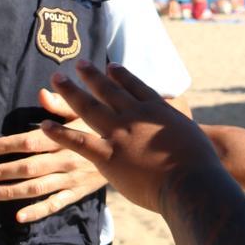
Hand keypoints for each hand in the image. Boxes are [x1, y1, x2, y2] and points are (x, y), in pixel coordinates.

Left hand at [0, 88, 107, 222]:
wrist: (131, 150)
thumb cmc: (101, 126)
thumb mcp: (85, 111)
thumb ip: (61, 104)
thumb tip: (41, 93)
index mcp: (66, 137)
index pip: (32, 141)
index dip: (9, 144)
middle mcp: (67, 159)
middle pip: (31, 166)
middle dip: (4, 170)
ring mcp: (71, 178)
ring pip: (38, 187)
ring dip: (13, 191)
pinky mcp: (77, 192)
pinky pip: (55, 204)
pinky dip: (37, 211)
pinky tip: (19, 216)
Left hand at [42, 61, 221, 212]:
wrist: (192, 180)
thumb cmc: (199, 164)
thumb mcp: (192, 135)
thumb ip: (178, 130)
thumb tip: (177, 129)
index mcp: (157, 109)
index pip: (135, 86)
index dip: (122, 75)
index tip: (111, 66)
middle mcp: (135, 115)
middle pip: (108, 89)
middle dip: (91, 75)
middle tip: (78, 63)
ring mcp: (120, 134)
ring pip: (89, 107)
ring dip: (71, 91)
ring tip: (57, 78)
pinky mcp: (109, 156)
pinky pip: (80, 141)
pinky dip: (61, 132)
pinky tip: (45, 125)